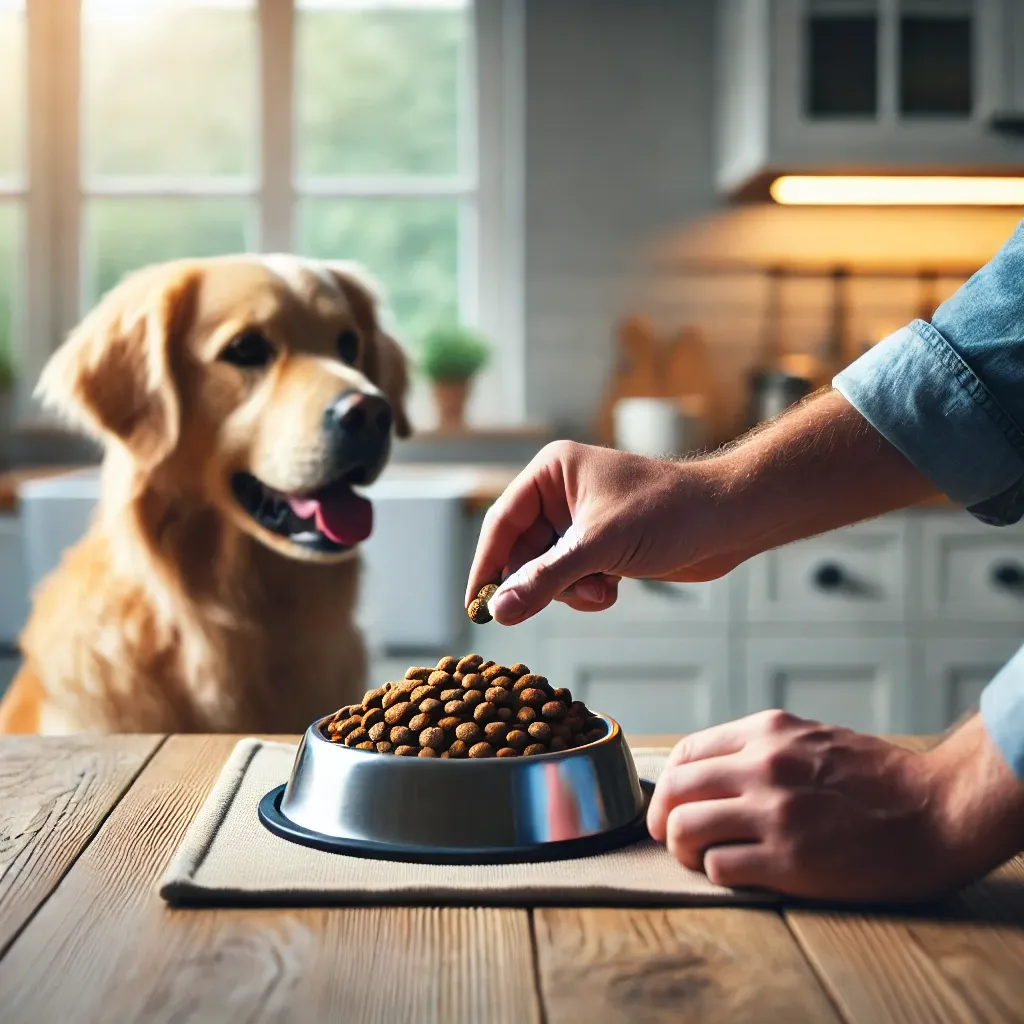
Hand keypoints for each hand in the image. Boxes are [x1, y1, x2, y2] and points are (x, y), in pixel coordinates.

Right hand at [466, 441, 734, 625]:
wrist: (730, 519)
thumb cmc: (668, 514)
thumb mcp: (599, 547)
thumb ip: (545, 580)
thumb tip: (497, 611)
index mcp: (551, 472)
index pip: (501, 523)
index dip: (486, 567)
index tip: (474, 607)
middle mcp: (560, 493)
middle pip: (522, 552)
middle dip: (544, 583)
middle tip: (558, 603)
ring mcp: (582, 521)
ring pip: (547, 571)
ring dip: (571, 590)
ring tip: (603, 590)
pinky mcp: (602, 545)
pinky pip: (573, 578)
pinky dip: (588, 591)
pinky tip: (614, 588)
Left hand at [646, 710, 1023, 901]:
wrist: (935, 810)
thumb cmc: (876, 777)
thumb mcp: (809, 738)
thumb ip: (760, 748)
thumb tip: (711, 772)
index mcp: (766, 733)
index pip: (687, 753)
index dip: (670, 783)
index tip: (672, 803)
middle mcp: (762, 766)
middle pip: (675, 790)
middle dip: (662, 818)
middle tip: (669, 836)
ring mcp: (773, 813)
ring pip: (686, 829)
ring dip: (684, 849)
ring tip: (700, 858)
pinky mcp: (788, 860)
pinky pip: (720, 867)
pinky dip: (718, 872)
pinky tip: (738, 872)